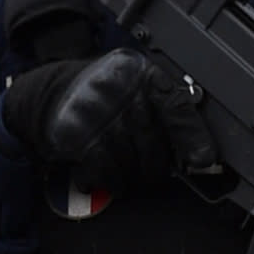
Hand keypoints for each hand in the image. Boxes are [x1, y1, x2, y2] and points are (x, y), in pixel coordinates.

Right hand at [0, 48, 198, 188]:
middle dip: (156, 165)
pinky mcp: (76, 135)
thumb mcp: (136, 90)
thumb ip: (166, 112)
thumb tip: (198, 156)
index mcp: (140, 72)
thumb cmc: (103, 98)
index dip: (192, 135)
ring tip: (123, 164)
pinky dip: (113, 182)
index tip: (204, 160)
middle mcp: (117, 87)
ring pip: (133, 164)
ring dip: (132, 176)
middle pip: (155, 144)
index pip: (175, 105)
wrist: (50, 95)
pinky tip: (108, 175)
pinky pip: (109, 172)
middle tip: (151, 167)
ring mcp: (94, 111)